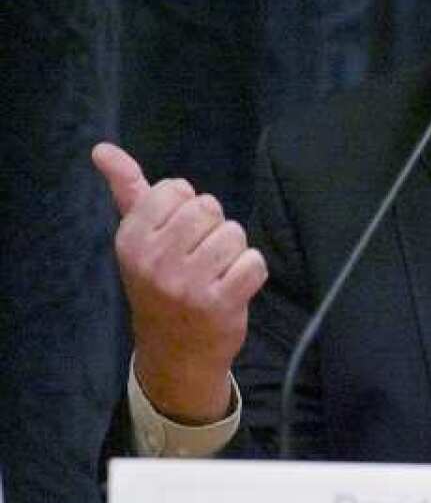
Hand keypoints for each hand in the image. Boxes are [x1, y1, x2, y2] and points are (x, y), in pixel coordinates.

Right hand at [92, 142, 267, 423]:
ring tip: (215, 275)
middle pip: (209, 208)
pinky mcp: (219, 304)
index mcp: (131, 239)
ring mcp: (186, 284)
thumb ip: (127, 188)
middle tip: (199, 259)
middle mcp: (154, 260)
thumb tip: (102, 148)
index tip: (177, 237)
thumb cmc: (161, 284)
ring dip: (233, 253)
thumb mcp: (139, 238)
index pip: (177, 189)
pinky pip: (255, 262)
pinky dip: (252, 273)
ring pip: (234, 233)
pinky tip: (232, 289)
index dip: (187, 208)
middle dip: (213, 228)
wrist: (175, 354)